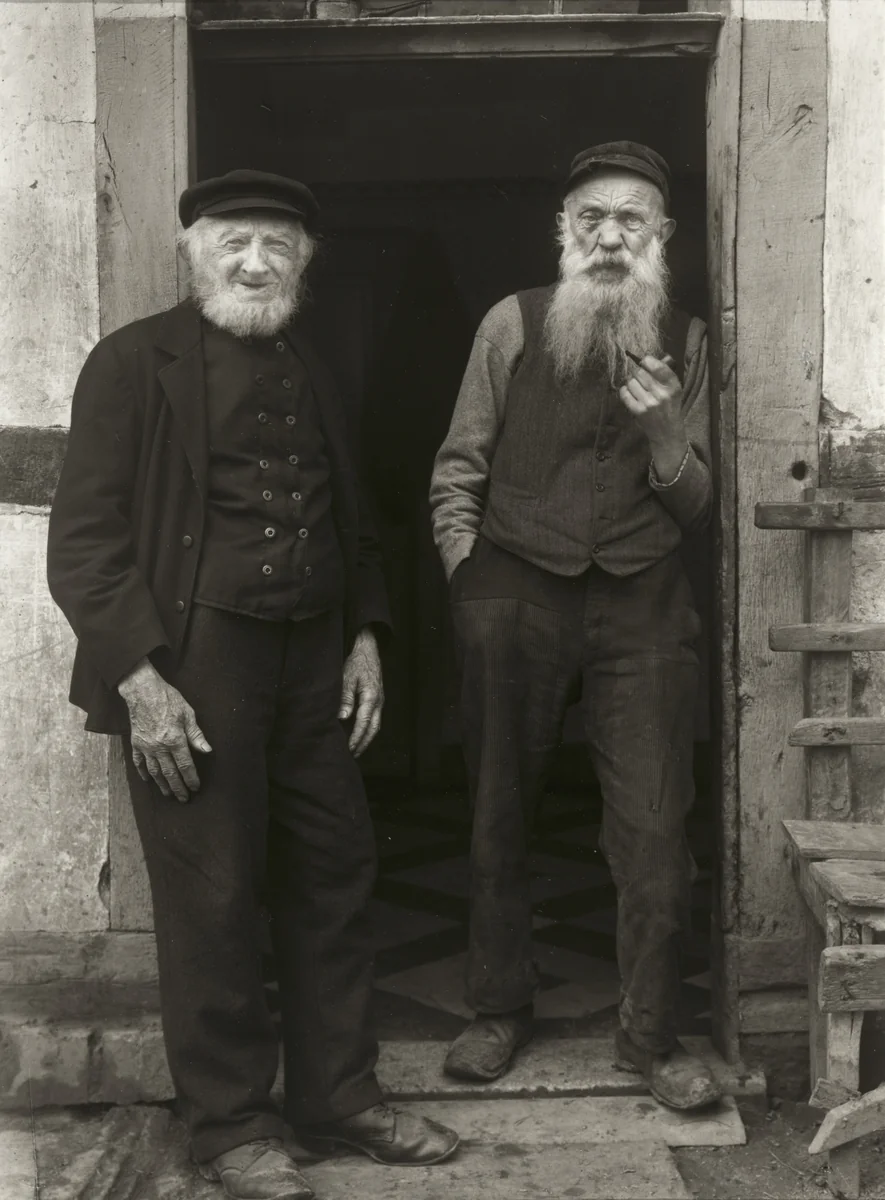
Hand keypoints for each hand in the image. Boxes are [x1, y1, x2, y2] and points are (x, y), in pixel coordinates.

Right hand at [118, 658, 211, 801]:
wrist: (142, 691)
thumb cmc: (168, 699)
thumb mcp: (188, 714)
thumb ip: (196, 735)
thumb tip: (207, 751)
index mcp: (175, 740)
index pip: (185, 765)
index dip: (191, 778)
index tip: (196, 788)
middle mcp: (159, 747)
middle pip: (170, 773)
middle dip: (178, 787)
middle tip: (184, 799)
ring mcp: (146, 746)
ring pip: (155, 771)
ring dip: (162, 784)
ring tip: (168, 794)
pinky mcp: (136, 743)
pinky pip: (139, 762)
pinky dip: (143, 772)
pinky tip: (147, 780)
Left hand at [339, 627, 383, 756]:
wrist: (369, 651)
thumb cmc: (357, 663)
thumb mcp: (347, 677)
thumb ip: (345, 698)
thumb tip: (342, 717)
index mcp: (371, 697)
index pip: (363, 723)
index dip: (356, 737)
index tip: (349, 748)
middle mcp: (378, 702)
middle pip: (373, 728)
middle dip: (363, 743)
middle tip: (353, 755)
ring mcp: (380, 701)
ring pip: (376, 725)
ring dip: (366, 738)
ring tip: (356, 749)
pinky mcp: (378, 700)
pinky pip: (375, 719)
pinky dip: (368, 729)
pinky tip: (360, 733)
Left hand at [618, 354, 688, 481]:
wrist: (667, 433)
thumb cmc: (670, 408)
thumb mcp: (674, 390)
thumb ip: (665, 373)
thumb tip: (652, 357)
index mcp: (673, 385)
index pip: (657, 366)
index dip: (647, 361)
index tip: (644, 362)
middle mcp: (661, 394)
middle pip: (640, 372)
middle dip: (637, 373)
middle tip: (639, 378)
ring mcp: (648, 403)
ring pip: (631, 382)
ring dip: (631, 382)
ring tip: (636, 387)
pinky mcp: (638, 411)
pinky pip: (624, 393)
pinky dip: (625, 391)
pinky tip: (630, 393)